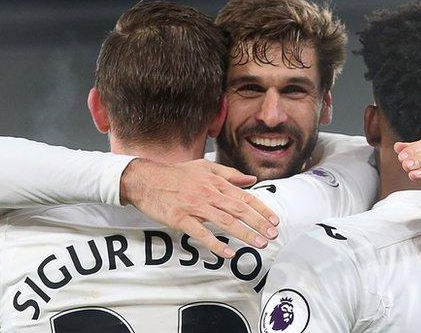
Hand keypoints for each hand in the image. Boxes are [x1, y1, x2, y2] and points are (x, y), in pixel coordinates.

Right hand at [120, 158, 279, 257]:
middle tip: (273, 234)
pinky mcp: (181, 218)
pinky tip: (229, 253)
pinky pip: (201, 233)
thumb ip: (229, 174)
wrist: (145, 179)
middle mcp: (209, 194)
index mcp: (216, 182)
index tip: (274, 220)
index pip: (244, 196)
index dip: (261, 209)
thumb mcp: (204, 167)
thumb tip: (251, 180)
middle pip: (239, 209)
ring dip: (244, 233)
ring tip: (259, 243)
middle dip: (259, 223)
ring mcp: (195, 206)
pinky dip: (215, 244)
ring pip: (225, 221)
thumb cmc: (176, 174)